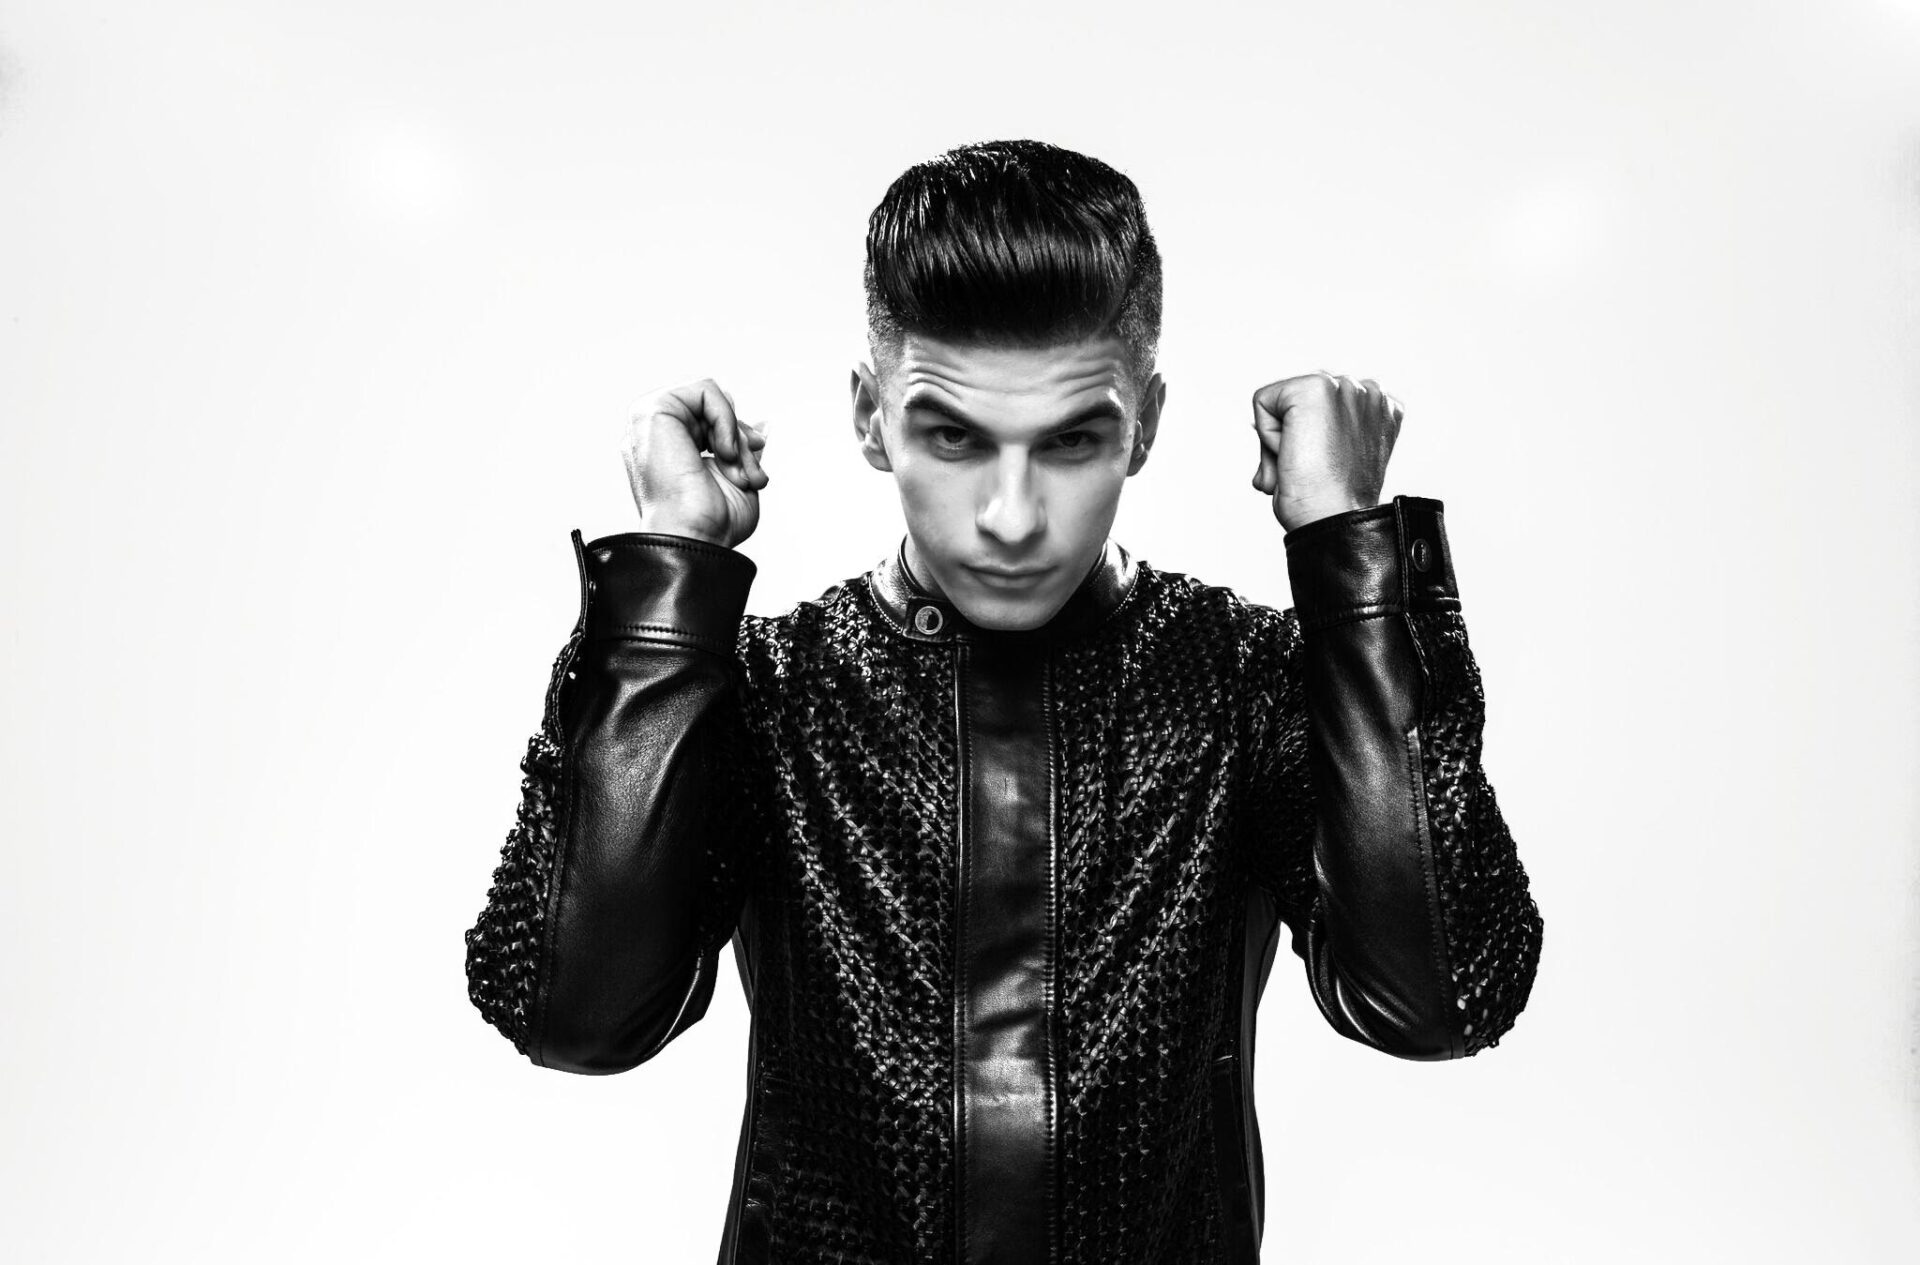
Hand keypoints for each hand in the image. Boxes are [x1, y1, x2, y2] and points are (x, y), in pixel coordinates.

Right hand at [622, 378, 769, 547]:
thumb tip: (763, 425)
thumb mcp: (737, 479)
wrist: (695, 537)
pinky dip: (726, 419)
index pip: (707, 421)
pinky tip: (723, 453)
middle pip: (710, 410)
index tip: (755, 461)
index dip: (737, 435)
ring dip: (734, 434)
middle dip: (739, 437)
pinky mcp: (652, 410)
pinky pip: (705, 390)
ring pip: (710, 400)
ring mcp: (647, 421)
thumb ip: (742, 448)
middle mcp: (651, 434)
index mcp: (664, 449)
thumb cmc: (712, 523)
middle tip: (749, 471)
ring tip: (735, 468)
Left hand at [1249, 372, 1402, 532]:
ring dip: (1278, 439)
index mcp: (1380, 406)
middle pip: (1297, 401)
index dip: (1308, 440)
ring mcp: (1346, 386)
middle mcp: (1369, 389)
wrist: (1334, 518)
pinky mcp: (1317, 387)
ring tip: (1304, 464)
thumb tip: (1267, 426)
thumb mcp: (1337, 458)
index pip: (1318, 407)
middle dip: (1291, 436)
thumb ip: (1322, 430)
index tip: (1325, 466)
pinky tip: (1293, 455)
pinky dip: (1266, 435)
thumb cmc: (1331, 502)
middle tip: (1311, 469)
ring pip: (1280, 402)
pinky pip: (1263, 401)